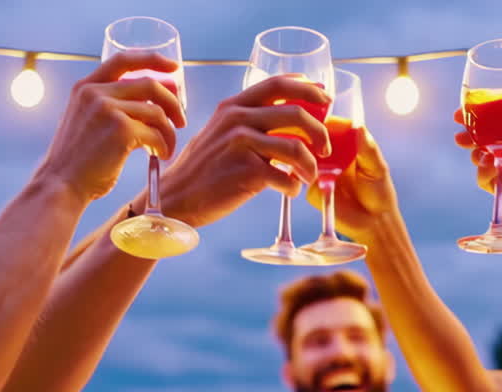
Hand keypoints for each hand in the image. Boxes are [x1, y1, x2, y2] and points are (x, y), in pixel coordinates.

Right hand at [35, 51, 186, 200]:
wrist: (61, 185)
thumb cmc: (78, 162)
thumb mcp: (85, 121)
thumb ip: (107, 106)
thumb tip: (150, 103)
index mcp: (85, 87)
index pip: (123, 60)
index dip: (152, 60)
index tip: (174, 68)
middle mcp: (95, 92)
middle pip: (150, 85)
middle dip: (172, 102)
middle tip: (181, 120)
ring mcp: (108, 109)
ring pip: (157, 112)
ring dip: (169, 132)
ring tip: (166, 148)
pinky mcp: (121, 130)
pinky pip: (156, 133)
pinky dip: (163, 146)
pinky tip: (160, 156)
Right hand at [150, 75, 331, 227]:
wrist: (176, 197)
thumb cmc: (203, 169)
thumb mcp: (220, 133)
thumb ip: (248, 122)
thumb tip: (288, 121)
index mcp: (233, 106)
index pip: (278, 84)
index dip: (307, 88)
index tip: (325, 98)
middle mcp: (237, 119)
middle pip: (296, 114)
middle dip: (319, 131)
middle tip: (325, 147)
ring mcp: (241, 145)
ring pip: (296, 148)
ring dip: (311, 165)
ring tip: (308, 176)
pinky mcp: (246, 172)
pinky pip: (286, 177)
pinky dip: (294, 186)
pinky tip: (289, 189)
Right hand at [305, 128, 400, 239]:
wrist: (372, 223)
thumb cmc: (379, 192)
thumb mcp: (377, 169)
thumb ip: (368, 149)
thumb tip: (359, 127)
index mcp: (346, 144)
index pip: (329, 125)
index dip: (322, 121)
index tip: (319, 123)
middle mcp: (329, 155)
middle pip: (311, 137)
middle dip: (307, 137)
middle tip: (315, 144)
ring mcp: (318, 171)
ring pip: (301, 156)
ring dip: (302, 155)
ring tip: (316, 164)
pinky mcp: (311, 189)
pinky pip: (300, 179)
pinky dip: (302, 175)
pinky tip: (310, 178)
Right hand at [453, 93, 501, 229]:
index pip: (498, 116)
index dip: (482, 109)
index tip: (470, 104)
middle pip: (482, 134)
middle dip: (468, 128)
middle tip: (459, 122)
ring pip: (478, 154)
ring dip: (474, 149)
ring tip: (479, 149)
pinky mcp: (501, 185)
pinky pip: (483, 177)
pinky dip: (482, 169)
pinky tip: (490, 163)